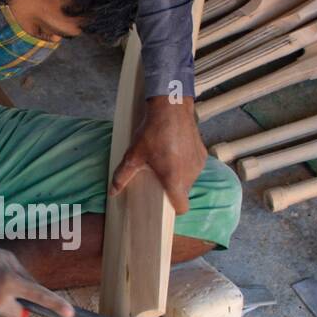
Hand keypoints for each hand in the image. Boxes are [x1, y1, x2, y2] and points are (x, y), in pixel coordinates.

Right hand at [0, 238, 74, 316]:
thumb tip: (36, 292)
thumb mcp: (6, 258)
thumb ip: (25, 276)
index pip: (39, 296)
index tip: (71, 314)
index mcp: (9, 281)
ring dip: (3, 303)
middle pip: (22, 314)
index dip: (57, 305)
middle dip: (20, 306)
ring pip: (6, 313)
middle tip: (7, 289)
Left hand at [111, 93, 206, 213]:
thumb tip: (112, 192)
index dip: (173, 209)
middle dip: (172, 189)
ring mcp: (198, 164)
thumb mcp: (134, 155)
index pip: (182, 207)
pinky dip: (186, 165)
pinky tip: (175, 153)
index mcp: (175, 179)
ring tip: (166, 162)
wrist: (172, 107)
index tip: (163, 203)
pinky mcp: (203, 153)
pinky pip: (194, 167)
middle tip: (158, 178)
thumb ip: (123, 176)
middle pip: (183, 192)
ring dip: (179, 176)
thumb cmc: (153, 132)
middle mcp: (190, 174)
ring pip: (189, 179)